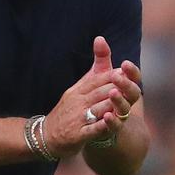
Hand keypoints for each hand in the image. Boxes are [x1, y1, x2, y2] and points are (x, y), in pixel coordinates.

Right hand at [44, 37, 137, 156]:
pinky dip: (100, 126)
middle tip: (129, 83)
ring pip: (96, 109)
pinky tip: (110, 122)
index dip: (111, 75)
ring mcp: (77, 119)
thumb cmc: (67, 110)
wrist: (46, 135)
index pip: (96, 79)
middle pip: (98, 92)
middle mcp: (77, 102)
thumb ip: (94, 69)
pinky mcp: (77, 135)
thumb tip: (101, 38)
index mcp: (78, 90)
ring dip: (109, 104)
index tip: (126, 71)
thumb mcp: (78, 88)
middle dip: (114, 87)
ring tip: (124, 101)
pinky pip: (90, 129)